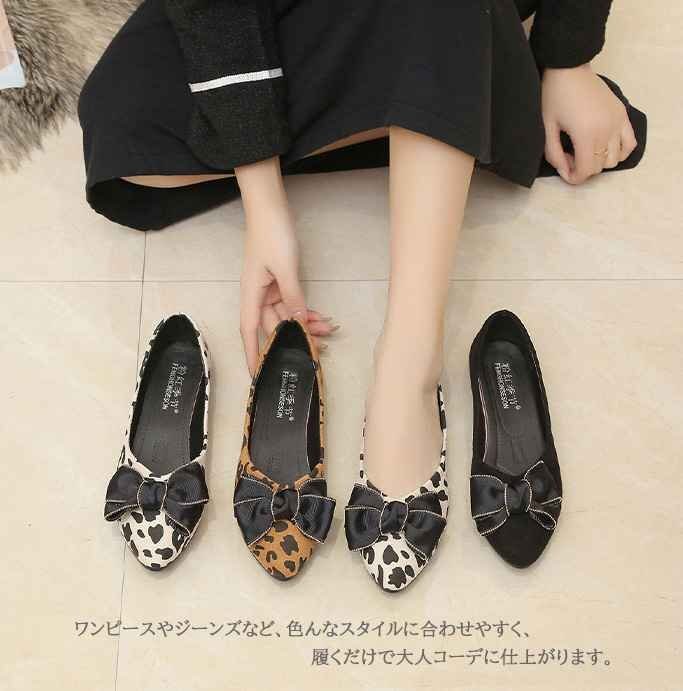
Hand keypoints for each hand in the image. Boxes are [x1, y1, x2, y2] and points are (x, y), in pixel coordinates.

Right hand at [240, 204, 336, 374]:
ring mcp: (269, 289)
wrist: (271, 209)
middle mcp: (258, 296)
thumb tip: (297, 323)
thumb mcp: (284, 268)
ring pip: (287, 316)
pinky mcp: (280, 282)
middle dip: (295, 338)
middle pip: (274, 326)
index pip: (250, 331)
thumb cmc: (271, 235)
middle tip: (318, 350)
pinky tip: (322, 317)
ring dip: (306, 324)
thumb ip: (292, 297)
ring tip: (328, 331)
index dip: (252, 354)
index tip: (257, 375)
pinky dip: (306, 310)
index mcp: (251, 295)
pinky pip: (293, 303)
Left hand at [541, 64, 637, 184]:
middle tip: (569, 154)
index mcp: (586, 135)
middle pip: (599, 167)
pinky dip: (620, 151)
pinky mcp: (623, 114)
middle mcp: (607, 130)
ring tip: (585, 149)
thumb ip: (554, 154)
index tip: (564, 168)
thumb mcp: (547, 128)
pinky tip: (605, 146)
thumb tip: (564, 170)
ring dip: (599, 161)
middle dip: (583, 168)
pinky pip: (630, 143)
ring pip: (615, 159)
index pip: (586, 171)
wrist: (569, 68)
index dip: (573, 177)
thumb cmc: (554, 96)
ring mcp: (618, 122)